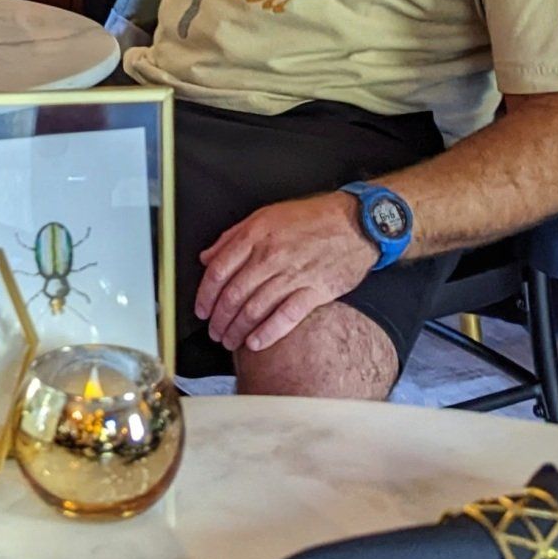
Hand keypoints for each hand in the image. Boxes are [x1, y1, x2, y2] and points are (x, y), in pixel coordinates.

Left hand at [193, 193, 380, 353]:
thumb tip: (207, 257)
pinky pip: (285, 317)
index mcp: (255, 236)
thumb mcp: (266, 216)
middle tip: (214, 332)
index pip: (218, 271)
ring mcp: (293, 275)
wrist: (356, 223)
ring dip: (237, 330)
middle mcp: (270, 256)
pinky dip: (267, 333)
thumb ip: (233, 237)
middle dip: (219, 319)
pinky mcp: (316, 291)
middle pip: (233, 295)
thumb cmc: (311, 218)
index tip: (201, 310)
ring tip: (229, 341)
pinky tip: (255, 343)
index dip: (205, 295)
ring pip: (255, 309)